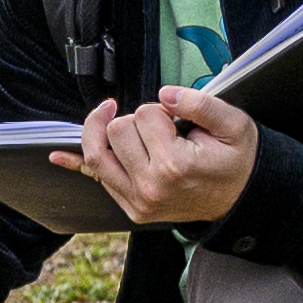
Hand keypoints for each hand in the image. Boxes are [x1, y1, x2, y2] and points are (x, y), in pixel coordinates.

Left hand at [67, 90, 260, 227]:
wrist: (241, 198)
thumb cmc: (237, 160)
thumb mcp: (234, 125)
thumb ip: (201, 104)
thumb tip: (166, 94)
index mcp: (174, 166)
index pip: (144, 114)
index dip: (160, 109)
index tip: (177, 121)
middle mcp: (150, 187)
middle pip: (116, 131)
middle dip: (136, 121)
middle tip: (162, 130)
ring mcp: (137, 201)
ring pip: (97, 153)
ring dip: (107, 133)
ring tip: (127, 126)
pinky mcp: (131, 208)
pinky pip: (96, 178)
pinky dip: (78, 164)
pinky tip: (60, 156)